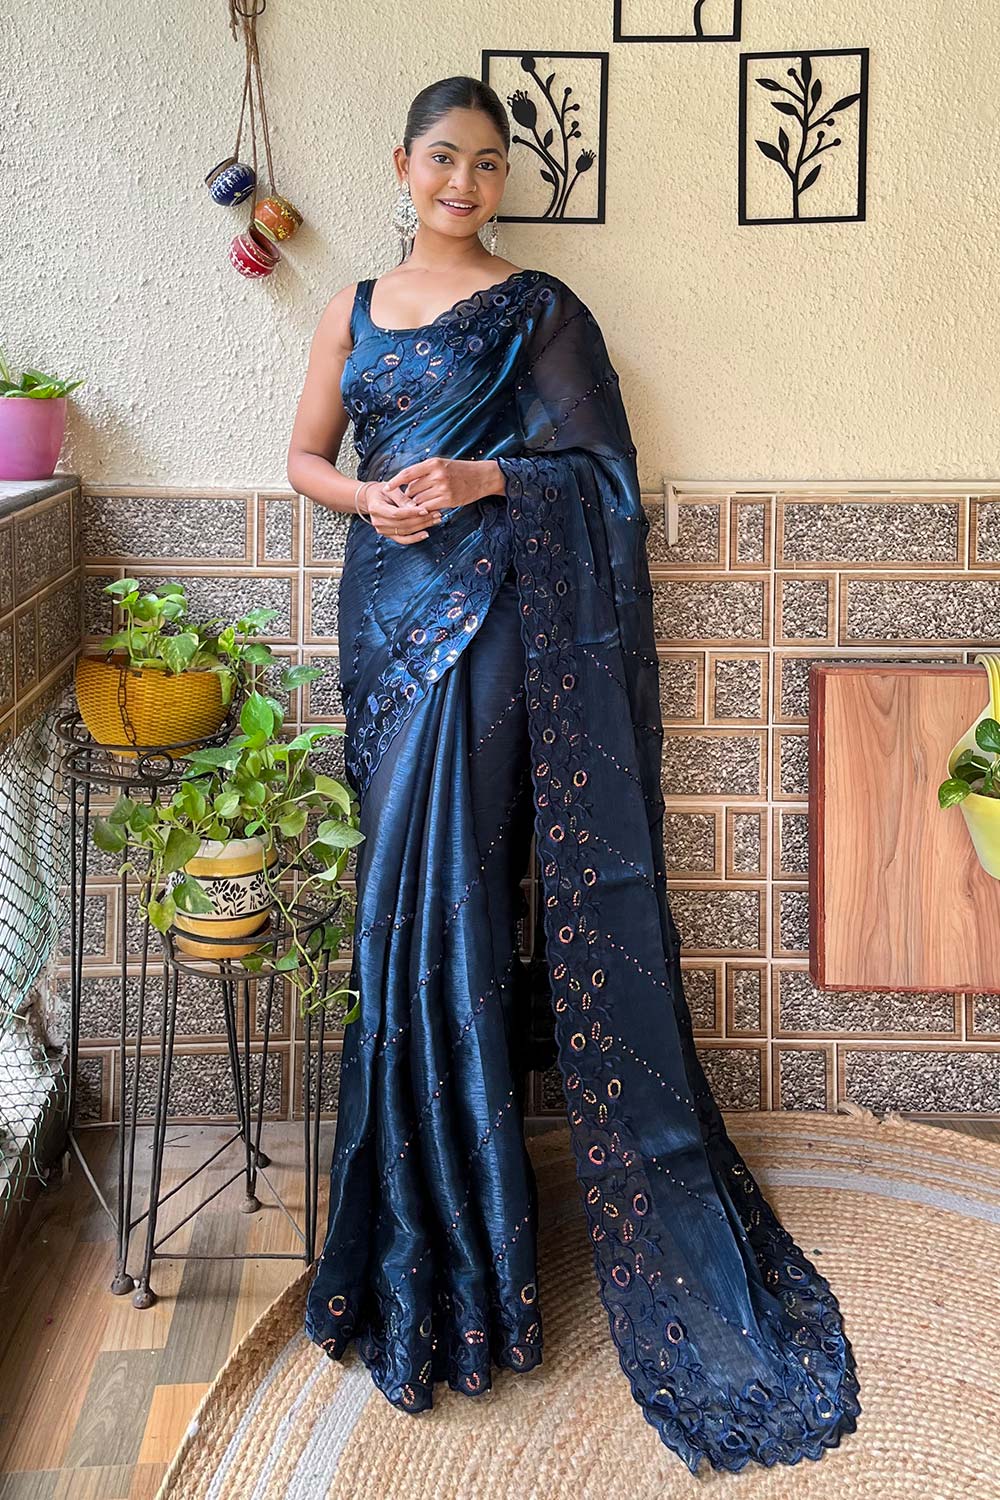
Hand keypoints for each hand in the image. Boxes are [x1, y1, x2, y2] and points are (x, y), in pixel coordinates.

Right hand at [358, 479, 436, 545]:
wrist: (372, 499)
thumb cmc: (382, 491)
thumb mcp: (391, 489)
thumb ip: (402, 498)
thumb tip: (415, 506)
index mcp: (376, 508)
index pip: (396, 513)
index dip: (412, 513)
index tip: (425, 509)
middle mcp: (378, 521)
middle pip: (403, 524)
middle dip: (421, 519)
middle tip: (436, 513)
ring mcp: (382, 530)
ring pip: (405, 531)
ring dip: (422, 527)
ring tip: (435, 520)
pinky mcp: (388, 535)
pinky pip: (403, 540)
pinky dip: (415, 538)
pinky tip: (425, 534)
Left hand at [382, 457, 502, 518]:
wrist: (481, 477)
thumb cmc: (459, 471)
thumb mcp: (441, 464)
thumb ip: (424, 472)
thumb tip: (406, 485)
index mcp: (432, 463)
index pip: (407, 473)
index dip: (395, 482)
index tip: (385, 489)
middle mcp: (437, 475)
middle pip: (412, 489)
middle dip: (410, 496)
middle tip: (412, 499)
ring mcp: (443, 488)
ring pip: (419, 500)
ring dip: (417, 504)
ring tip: (423, 502)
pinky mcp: (448, 499)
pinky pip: (428, 508)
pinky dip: (426, 509)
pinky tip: (429, 508)